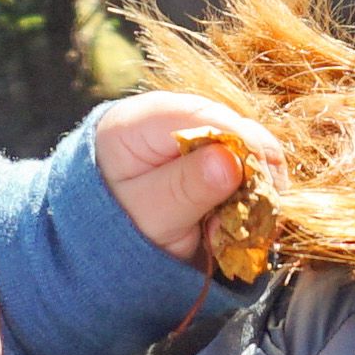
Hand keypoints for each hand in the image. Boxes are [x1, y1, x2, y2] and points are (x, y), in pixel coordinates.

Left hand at [91, 92, 257, 262]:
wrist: (95, 239)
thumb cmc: (112, 226)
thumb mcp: (147, 214)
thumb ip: (185, 188)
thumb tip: (230, 160)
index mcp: (142, 120)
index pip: (206, 117)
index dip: (243, 148)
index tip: (259, 190)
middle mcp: (171, 115)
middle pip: (235, 128)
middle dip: (252, 174)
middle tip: (246, 219)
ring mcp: (191, 132)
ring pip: (249, 147)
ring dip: (254, 188)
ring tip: (233, 227)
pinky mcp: (207, 151)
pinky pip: (246, 165)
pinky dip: (249, 193)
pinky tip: (233, 221)